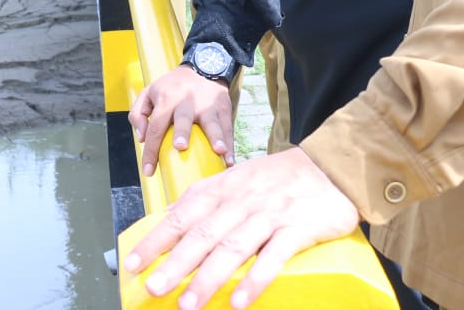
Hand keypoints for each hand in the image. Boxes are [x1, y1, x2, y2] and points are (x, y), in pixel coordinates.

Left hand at [122, 147, 358, 308]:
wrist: (330, 166)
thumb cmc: (276, 178)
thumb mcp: (235, 179)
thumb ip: (204, 199)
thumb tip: (170, 216)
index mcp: (221, 190)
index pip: (180, 216)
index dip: (156, 240)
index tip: (133, 263)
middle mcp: (240, 202)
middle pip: (202, 235)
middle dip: (175, 264)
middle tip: (153, 289)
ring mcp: (268, 216)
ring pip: (232, 248)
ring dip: (208, 278)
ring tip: (187, 305)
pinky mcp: (297, 230)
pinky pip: (273, 257)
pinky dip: (255, 280)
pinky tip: (239, 302)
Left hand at [130, 65, 234, 173]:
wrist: (203, 66)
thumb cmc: (172, 87)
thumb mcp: (149, 93)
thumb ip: (138, 113)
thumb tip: (141, 139)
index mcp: (166, 99)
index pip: (155, 127)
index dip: (151, 150)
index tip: (149, 171)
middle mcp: (186, 101)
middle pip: (183, 118)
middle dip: (182, 132)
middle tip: (180, 147)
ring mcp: (206, 105)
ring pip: (211, 122)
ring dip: (215, 137)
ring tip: (220, 152)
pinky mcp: (223, 108)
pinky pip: (227, 127)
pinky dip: (229, 144)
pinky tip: (230, 160)